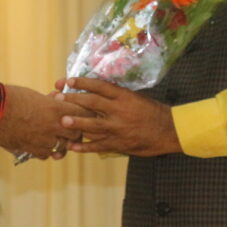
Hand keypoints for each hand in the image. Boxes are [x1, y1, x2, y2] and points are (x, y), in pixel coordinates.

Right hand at [0, 85, 88, 159]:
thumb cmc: (13, 98)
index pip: (83, 115)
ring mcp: (43, 140)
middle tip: (71, 129)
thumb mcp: (37, 95)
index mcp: (57, 109)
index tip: (83, 115)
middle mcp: (53, 126)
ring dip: (61, 143)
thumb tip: (58, 100)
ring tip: (56, 138)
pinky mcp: (32, 150)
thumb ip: (51, 101)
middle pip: (76, 133)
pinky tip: (41, 144)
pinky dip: (46, 151)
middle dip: (75, 131)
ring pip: (62, 147)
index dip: (85, 115)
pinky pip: (46, 154)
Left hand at [56, 77, 182, 156]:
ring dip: (76, 122)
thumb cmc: (152, 112)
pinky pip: (98, 146)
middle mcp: (119, 111)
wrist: (169, 131)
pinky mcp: (119, 144)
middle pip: (92, 103)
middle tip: (57, 97)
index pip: (99, 86)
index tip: (68, 80)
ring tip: (61, 121)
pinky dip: (85, 146)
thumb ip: (117, 96)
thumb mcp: (136, 98)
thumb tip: (97, 91)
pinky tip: (73, 146)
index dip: (82, 82)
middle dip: (73, 100)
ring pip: (92, 125)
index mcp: (124, 97)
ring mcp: (118, 128)